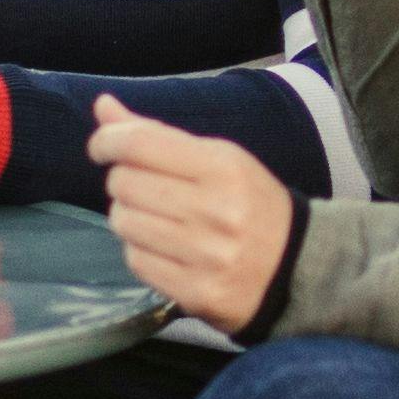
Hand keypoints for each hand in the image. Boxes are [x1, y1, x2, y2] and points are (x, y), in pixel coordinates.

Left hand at [93, 107, 296, 331]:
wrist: (296, 264)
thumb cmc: (249, 201)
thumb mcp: (217, 158)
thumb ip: (157, 134)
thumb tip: (102, 105)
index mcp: (223, 167)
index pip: (139, 144)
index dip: (107, 141)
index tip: (103, 147)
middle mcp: (215, 210)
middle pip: (125, 183)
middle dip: (122, 181)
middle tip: (143, 187)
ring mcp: (206, 255)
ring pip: (124, 223)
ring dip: (128, 216)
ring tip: (154, 217)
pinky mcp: (196, 292)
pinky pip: (135, 261)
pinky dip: (140, 250)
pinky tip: (163, 247)